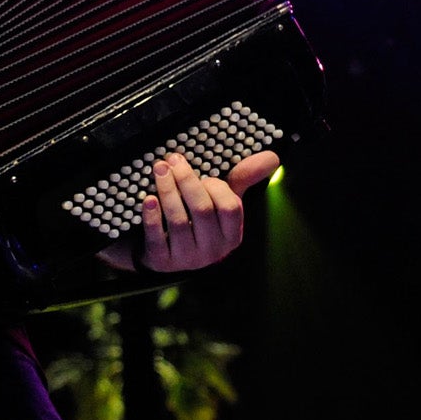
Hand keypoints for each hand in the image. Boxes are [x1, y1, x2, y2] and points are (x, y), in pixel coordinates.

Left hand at [98, 150, 280, 272]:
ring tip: (159, 170)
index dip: (216, 187)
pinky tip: (148, 198)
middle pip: (202, 211)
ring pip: (179, 221)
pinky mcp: (162, 262)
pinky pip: (156, 238)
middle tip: (173, 160)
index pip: (230, 208)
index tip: (204, 174)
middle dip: (187, 181)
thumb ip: (243, 179)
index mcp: (231, 235)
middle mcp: (212, 250)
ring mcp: (187, 258)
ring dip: (167, 191)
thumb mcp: (223, 201)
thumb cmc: (200, 220)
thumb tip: (273, 157)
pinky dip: (152, 217)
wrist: (167, 253)